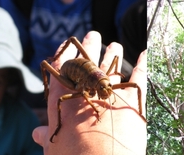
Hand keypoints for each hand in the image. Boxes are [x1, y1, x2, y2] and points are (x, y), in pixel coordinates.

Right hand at [32, 31, 147, 154]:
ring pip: (112, 67)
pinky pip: (138, 76)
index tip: (67, 48)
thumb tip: (38, 134)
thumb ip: (47, 137)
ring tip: (114, 46)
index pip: (61, 68)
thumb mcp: (54, 147)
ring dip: (113, 55)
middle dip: (90, 48)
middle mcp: (85, 88)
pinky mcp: (132, 98)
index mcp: (62, 98)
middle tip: (92, 37)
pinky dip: (142, 64)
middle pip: (87, 62)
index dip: (65, 56)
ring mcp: (110, 91)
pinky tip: (145, 54)